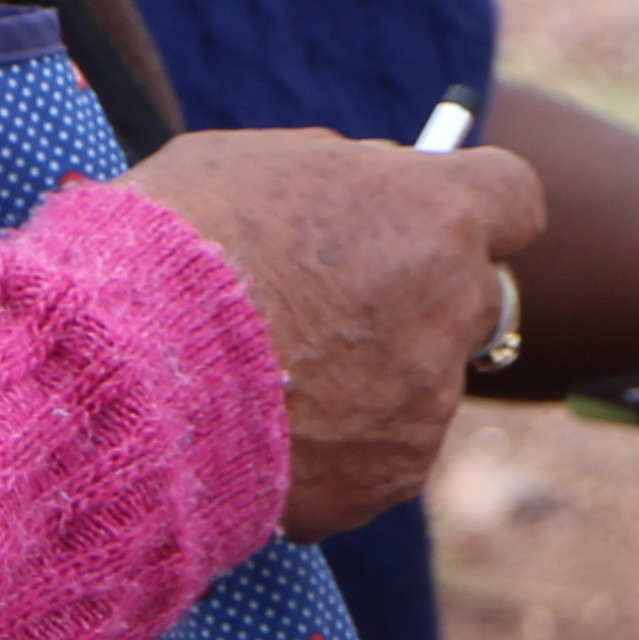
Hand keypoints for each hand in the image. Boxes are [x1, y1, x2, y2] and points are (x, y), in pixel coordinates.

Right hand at [120, 130, 546, 539]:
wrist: (126, 370)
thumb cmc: (172, 245)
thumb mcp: (254, 164)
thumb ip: (336, 177)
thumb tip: (366, 188)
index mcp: (435, 212)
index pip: (513, 198)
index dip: (470, 209)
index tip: (427, 220)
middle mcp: (453, 305)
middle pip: (474, 295)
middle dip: (421, 298)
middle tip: (338, 306)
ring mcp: (429, 399)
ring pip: (420, 380)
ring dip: (368, 377)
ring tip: (262, 376)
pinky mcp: (391, 475)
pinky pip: (379, 453)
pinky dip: (335, 447)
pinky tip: (258, 431)